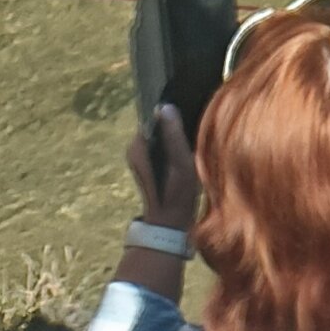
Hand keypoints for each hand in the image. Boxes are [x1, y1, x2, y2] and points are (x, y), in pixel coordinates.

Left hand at [128, 97, 200, 241]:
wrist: (169, 224)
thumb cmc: (176, 192)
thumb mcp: (179, 162)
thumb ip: (173, 134)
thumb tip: (165, 106)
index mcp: (138, 144)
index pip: (154, 115)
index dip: (170, 110)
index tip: (188, 107)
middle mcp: (135, 148)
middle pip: (157, 124)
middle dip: (173, 122)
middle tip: (194, 122)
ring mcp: (141, 157)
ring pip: (160, 135)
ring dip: (174, 134)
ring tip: (192, 133)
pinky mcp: (148, 165)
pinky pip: (161, 145)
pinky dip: (172, 144)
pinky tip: (186, 148)